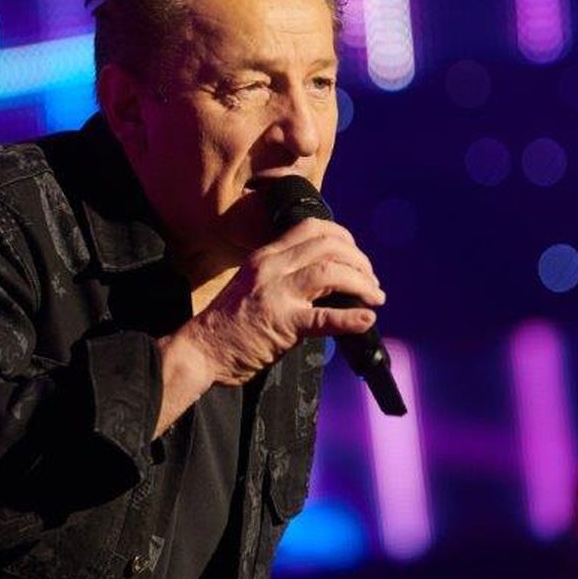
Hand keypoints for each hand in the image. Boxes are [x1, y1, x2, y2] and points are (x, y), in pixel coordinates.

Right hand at [171, 217, 385, 390]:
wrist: (201, 350)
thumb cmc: (229, 324)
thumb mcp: (254, 285)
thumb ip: (285, 278)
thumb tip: (325, 283)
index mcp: (266, 256)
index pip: (312, 228)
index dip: (344, 237)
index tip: (357, 254)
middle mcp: (272, 267)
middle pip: (329, 246)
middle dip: (360, 261)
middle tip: (372, 280)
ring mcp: (276, 293)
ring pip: (332, 272)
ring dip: (362, 283)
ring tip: (375, 297)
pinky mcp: (282, 323)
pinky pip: (324, 317)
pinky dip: (350, 318)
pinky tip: (366, 319)